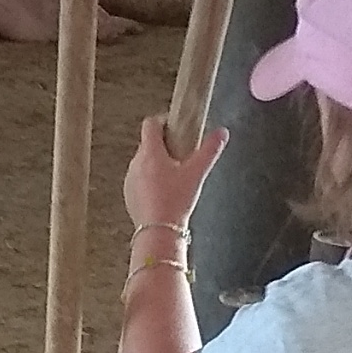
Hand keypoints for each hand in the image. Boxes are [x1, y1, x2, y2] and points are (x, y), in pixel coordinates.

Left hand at [124, 117, 225, 235]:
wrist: (159, 231)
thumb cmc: (175, 202)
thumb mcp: (197, 173)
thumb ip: (210, 150)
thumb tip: (222, 133)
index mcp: (150, 153)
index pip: (150, 124)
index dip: (163, 120)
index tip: (175, 126)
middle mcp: (136, 163)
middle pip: (148, 143)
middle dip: (163, 145)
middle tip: (181, 153)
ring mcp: (130, 179)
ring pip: (143, 162)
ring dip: (156, 163)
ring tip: (175, 175)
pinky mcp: (129, 194)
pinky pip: (139, 179)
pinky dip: (150, 180)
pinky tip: (165, 192)